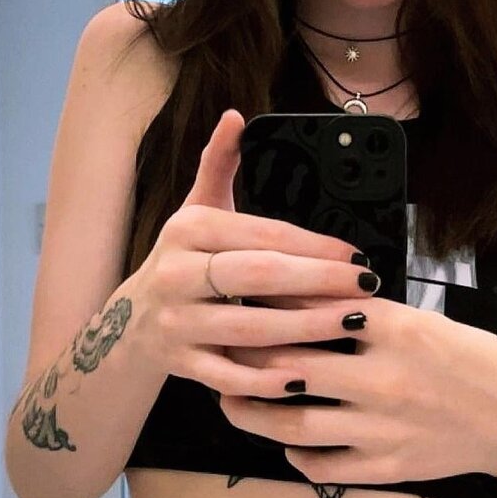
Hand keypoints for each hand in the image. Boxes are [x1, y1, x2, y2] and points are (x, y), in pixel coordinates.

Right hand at [129, 108, 380, 392]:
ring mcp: (175, 322)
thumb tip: (236, 117)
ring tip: (352, 324)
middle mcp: (176, 274)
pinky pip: (227, 376)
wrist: (130, 324)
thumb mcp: (196, 210)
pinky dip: (265, 380)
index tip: (355, 253)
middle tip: (366, 286)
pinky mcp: (179, 364)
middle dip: (318, 281)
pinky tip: (306, 376)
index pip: (260, 234)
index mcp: (187, 230)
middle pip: (256, 277)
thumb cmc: (182, 260)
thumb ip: (219, 164)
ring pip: (247, 329)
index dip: (312, 243)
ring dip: (305, 330)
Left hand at [219, 292, 496, 485]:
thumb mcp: (425, 321)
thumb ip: (368, 317)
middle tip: (219, 350)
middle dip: (245, 359)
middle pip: (289, 368)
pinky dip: (294, 453)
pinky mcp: (386, 467)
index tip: (238, 299)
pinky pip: (321, 464)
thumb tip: (302, 304)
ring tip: (228, 400)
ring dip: (251, 413)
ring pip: (293, 423)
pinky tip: (283, 441)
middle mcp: (382, 378)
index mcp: (396, 329)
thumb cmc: (471, 360)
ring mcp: (382, 429)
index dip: (267, 305)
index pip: (312, 309)